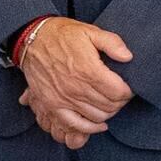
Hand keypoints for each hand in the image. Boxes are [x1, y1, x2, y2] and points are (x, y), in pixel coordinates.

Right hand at [16, 16, 134, 142]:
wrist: (32, 40)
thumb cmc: (63, 35)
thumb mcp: (91, 32)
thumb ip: (113, 43)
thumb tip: (128, 57)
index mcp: (89, 70)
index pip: (119, 92)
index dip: (128, 91)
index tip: (128, 87)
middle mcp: (77, 88)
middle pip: (110, 106)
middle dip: (120, 102)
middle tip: (120, 95)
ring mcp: (63, 99)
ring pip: (96, 116)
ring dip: (108, 113)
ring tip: (110, 104)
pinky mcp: (52, 104)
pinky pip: (74, 124)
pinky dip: (89, 128)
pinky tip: (99, 124)